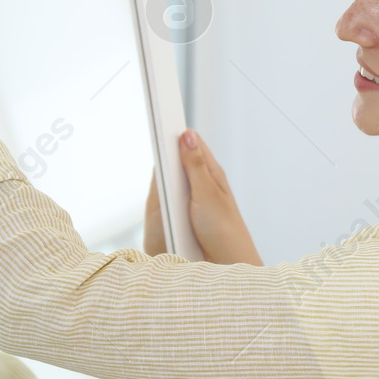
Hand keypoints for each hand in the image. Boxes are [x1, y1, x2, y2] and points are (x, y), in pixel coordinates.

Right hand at [141, 132, 260, 264]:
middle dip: (165, 149)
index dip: (176, 129)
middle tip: (151, 132)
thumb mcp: (207, 194)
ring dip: (162, 171)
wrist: (227, 264)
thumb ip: (195, 166)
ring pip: (171, 177)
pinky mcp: (183, 213)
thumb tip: (186, 135)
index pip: (192, 142)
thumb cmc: (223, 230)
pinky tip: (155, 186)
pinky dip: (161, 190)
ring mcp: (192, 198)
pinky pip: (168, 195)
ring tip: (152, 155)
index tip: (161, 113)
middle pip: (178, 158)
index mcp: (211, 172)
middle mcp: (202, 182)